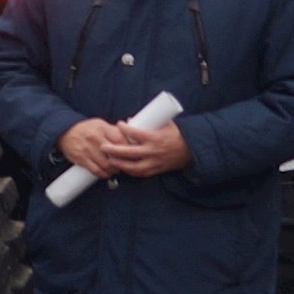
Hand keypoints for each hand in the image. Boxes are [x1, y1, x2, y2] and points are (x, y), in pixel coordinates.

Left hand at [61, 118, 188, 181]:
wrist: (190, 150)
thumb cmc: (176, 134)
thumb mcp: (164, 123)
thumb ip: (147, 122)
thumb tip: (129, 120)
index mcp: (154, 138)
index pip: (135, 133)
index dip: (124, 129)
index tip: (118, 124)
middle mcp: (153, 151)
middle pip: (128, 152)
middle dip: (113, 150)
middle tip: (103, 146)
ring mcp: (153, 162)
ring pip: (131, 166)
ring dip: (118, 163)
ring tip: (109, 158)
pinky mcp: (155, 170)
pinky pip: (139, 173)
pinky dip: (129, 171)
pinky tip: (121, 167)